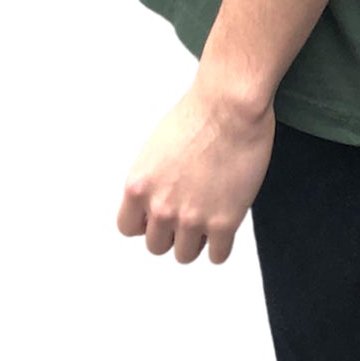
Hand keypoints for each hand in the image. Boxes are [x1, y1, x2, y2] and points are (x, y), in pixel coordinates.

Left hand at [116, 76, 275, 264]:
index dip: (146, 221)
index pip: (128, 228)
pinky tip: (226, 223)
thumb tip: (156, 202)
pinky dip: (221, 244)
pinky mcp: (223, 223)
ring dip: (197, 239)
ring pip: (185, 255)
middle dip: (172, 231)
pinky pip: (217, 256)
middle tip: (190, 210)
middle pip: (156, 246)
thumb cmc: (199, 114)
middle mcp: (160, 207)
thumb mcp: (156, 148)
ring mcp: (191, 218)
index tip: (160, 214)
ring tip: (210, 215)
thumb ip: (151, 181)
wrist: (232, 105)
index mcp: (138, 187)